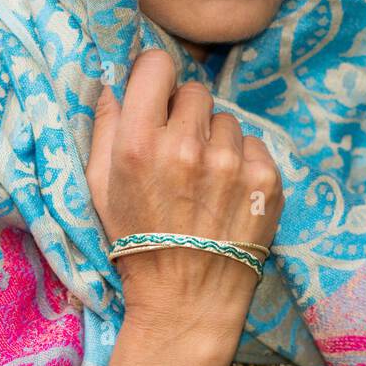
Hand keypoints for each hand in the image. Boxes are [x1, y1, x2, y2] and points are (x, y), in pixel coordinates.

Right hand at [85, 49, 283, 337]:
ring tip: (204, 180)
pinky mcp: (266, 179)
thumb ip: (103, 126)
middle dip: (185, 115)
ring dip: (215, 140)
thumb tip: (111, 80)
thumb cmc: (136, 241)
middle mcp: (188, 147)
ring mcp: (232, 163)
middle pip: (194, 91)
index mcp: (140, 144)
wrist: (187, 301)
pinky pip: (254, 144)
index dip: (155, 77)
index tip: (156, 95)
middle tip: (179, 150)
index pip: (158, 65)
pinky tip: (228, 193)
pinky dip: (243, 162)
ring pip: (226, 119)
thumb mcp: (99, 187)